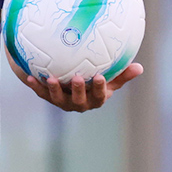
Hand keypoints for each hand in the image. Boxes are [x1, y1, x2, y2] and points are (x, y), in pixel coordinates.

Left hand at [16, 59, 142, 111]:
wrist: (70, 81)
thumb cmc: (94, 77)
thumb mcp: (109, 77)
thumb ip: (122, 74)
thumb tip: (140, 68)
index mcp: (95, 98)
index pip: (99, 96)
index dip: (99, 88)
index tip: (100, 77)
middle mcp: (79, 103)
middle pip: (79, 101)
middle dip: (78, 91)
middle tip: (77, 78)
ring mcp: (63, 101)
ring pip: (58, 99)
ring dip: (54, 90)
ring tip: (51, 79)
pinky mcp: (48, 97)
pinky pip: (41, 93)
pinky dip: (36, 86)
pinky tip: (31, 77)